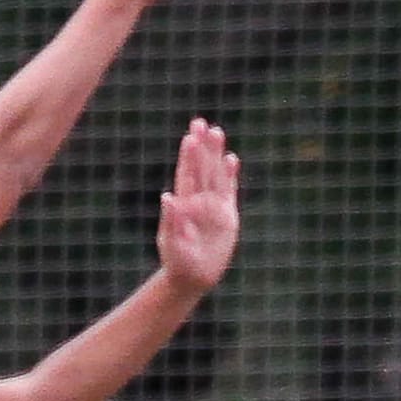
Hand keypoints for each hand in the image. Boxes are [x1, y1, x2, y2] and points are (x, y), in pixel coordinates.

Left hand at [156, 119, 239, 290]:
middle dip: (202, 146)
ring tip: (217, 131)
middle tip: (201, 123)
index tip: (191, 137)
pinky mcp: (226, 217)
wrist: (192, 277)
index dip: (189, 156)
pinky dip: (230, 176)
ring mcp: (213, 207)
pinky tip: (232, 159)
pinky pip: (229, 191)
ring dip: (216, 154)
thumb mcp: (173, 243)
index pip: (187, 175)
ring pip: (215, 175)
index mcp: (184, 205)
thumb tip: (168, 197)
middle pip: (201, 168)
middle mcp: (198, 201)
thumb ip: (171, 221)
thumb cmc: (178, 262)